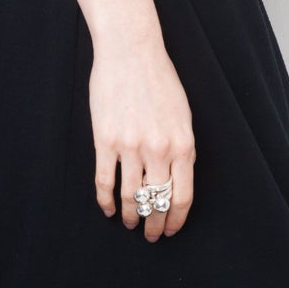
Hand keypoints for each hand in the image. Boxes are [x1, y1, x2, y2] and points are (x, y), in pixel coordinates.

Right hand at [90, 33, 196, 241]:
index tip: (170, 230)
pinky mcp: (105, 140)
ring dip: (131, 216)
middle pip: (157, 201)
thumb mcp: (183, 116)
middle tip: (151, 235)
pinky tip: (108, 209)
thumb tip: (175, 179)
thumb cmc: (160, 80)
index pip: (182, 196)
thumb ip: (181, 148)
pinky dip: (106, 200)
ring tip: (130, 223)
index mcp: (183, 145)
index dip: (176, 219)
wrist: (131, 52)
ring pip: (131, 195)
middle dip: (154, 224)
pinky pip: (105, 180)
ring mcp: (130, 146)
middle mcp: (158, 150)